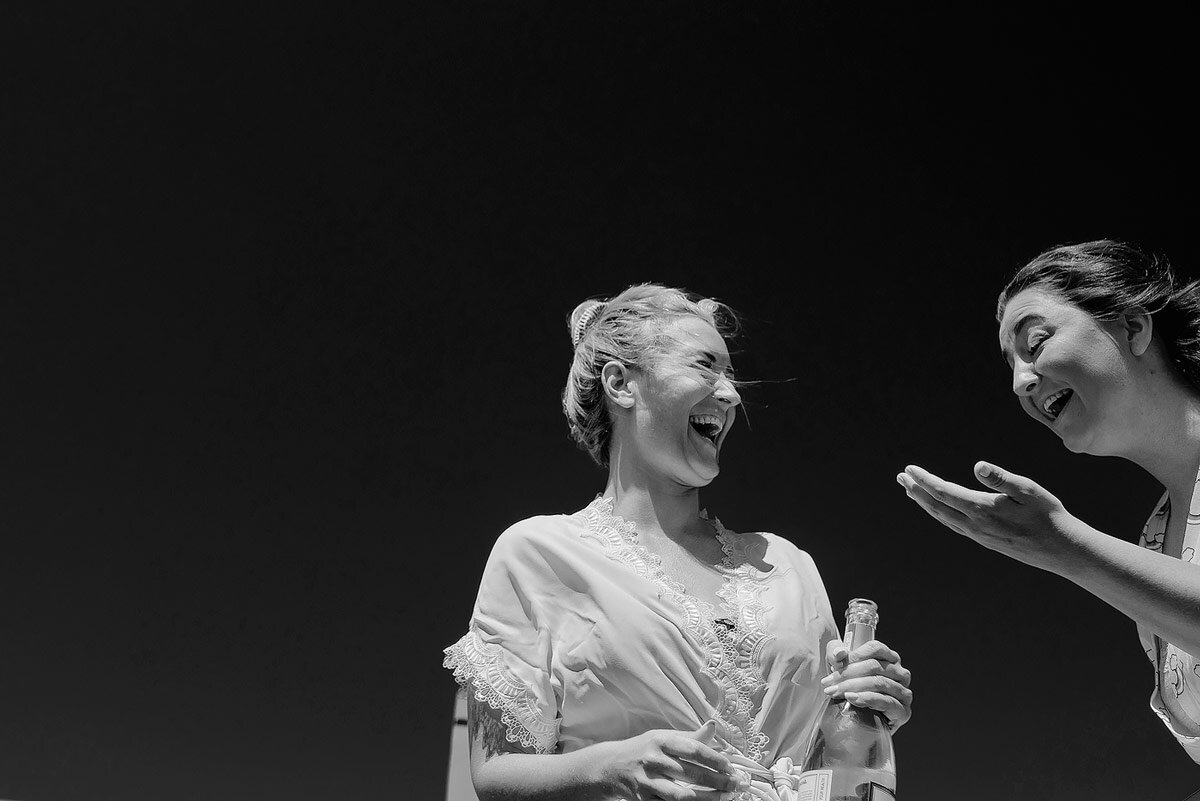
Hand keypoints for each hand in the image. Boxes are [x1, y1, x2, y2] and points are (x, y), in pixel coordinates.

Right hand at [593, 720, 749, 800]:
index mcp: (661, 741)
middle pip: (691, 774)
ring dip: (707, 799)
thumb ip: (689, 737)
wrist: (609, 766)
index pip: (693, 749)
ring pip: (682, 796)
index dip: (715, 759)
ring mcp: (647, 782)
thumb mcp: (662, 737)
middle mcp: (653, 760)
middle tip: (735, 786)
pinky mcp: (643, 800)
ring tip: (724, 798)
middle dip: (718, 782)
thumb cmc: (642, 750)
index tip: (730, 767)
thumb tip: (713, 727)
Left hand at [822, 638, 912, 731]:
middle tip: (828, 683)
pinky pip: (886, 701)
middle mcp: (901, 673)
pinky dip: (867, 699)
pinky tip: (852, 699)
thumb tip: (839, 653)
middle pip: (874, 666)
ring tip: (835, 692)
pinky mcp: (903, 711)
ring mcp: (904, 692)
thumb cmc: (851, 688)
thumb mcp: (840, 666)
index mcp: (890, 657)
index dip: (853, 656)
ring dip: (853, 687)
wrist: (858, 721)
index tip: (834, 665)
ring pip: (878, 683)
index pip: (875, 648)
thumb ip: (836, 653)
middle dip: (847, 674)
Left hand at [897, 461, 1082, 572]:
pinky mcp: (985, 541)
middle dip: (917, 491)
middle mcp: (975, 526)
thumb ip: (1002, 478)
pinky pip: (954, 526)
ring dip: (925, 503)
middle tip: (901, 477)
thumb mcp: (1030, 490)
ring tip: (911, 490)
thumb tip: (978, 466)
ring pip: (943, 518)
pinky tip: (937, 509)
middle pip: (936, 507)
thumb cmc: (1049, 515)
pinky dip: (939, 514)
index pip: (944, 493)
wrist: (1062, 550)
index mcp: (983, 510)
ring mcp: (978, 536)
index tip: (909, 469)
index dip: (925, 480)